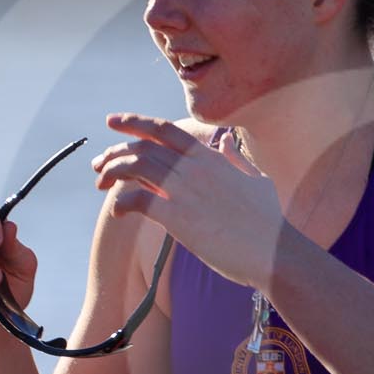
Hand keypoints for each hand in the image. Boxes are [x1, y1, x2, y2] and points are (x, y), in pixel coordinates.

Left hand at [90, 114, 284, 289]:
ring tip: (101, 183)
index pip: (164, 130)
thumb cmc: (269, 222)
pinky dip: (121, 202)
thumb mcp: (257, 180)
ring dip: (112, 172)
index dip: (134, 122)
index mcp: (210, 157)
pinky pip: (137, 200)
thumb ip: (237, 159)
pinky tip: (117, 211)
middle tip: (99, 163)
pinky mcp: (177, 217)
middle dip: (114, 152)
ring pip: (135, 167)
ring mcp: (185, 191)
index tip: (113, 121)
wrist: (275, 252)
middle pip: (142, 148)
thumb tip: (227, 142)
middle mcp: (194, 168)